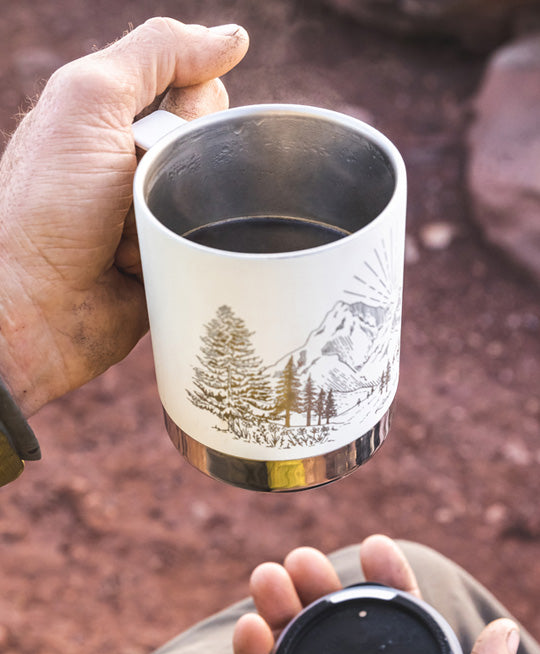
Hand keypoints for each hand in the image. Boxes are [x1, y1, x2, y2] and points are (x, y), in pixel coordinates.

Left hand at [0, 18, 248, 416]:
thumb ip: (156, 53)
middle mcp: (141, 161)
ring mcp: (158, 214)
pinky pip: (214, 248)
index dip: (193, 108)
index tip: (146, 138)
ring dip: (183, 217)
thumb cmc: (48, 205)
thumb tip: (231, 37)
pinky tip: (150, 264)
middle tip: (134, 192)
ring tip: (137, 239)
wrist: (37, 306)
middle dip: (187, 166)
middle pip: (216, 142)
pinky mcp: (172, 260)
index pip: (200, 90)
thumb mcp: (87, 100)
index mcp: (118, 115)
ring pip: (222, 198)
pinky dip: (188, 253)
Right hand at [233, 535, 521, 653]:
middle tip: (300, 560)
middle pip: (340, 634)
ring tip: (266, 577)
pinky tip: (248, 629)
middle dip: (321, 588)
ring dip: (278, 609)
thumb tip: (503, 632)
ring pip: (294, 653)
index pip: (403, 635)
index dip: (390, 586)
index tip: (374, 545)